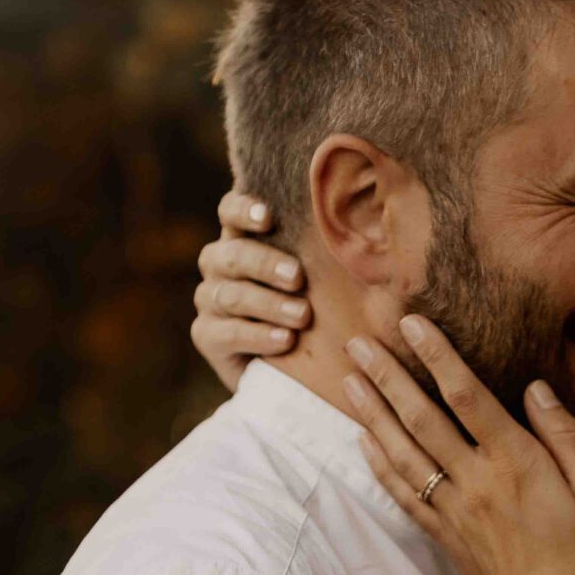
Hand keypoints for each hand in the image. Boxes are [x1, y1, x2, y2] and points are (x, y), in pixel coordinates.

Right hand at [191, 191, 310, 391]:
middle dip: (265, 264)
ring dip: (269, 304)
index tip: (268, 218)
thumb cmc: (312, 306)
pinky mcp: (206, 335)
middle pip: (231, 254)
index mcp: (242, 238)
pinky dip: (257, 336)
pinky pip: (227, 333)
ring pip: (232, 295)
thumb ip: (323, 251)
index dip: (243, 209)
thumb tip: (367, 228)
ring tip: (302, 315)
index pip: (230, 212)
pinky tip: (285, 340)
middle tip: (298, 278)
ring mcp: (209, 299)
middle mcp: (219, 264)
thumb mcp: (319, 277)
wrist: (288, 365)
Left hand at [343, 315, 574, 574]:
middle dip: (387, 376)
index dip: (437, 355)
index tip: (412, 323)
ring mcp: (453, 511)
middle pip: (420, 418)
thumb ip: (565, 437)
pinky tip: (363, 440)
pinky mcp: (443, 536)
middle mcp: (475, 483)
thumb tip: (535, 388)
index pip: (467, 396)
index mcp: (516, 465)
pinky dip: (378, 464)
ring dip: (372, 413)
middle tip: (358, 341)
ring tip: (349, 379)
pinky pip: (402, 493)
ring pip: (402, 452)